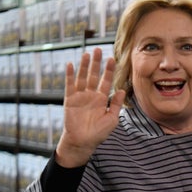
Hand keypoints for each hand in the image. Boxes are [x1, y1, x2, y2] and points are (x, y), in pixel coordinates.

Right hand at [55, 48, 126, 167]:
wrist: (83, 142)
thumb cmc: (98, 133)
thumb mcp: (112, 119)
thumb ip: (115, 104)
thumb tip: (121, 90)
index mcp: (102, 99)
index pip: (106, 81)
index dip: (109, 70)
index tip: (112, 58)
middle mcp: (91, 95)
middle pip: (93, 75)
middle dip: (96, 63)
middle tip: (98, 49)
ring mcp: (80, 96)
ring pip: (82, 77)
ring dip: (84, 65)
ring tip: (87, 53)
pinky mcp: (69, 100)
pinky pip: (70, 85)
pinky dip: (70, 75)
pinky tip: (72, 64)